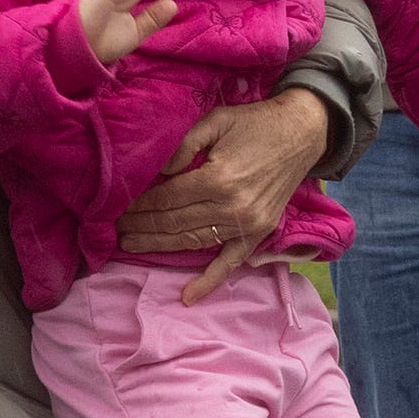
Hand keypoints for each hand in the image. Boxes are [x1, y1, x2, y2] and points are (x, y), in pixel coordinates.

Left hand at [117, 91, 326, 302]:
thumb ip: (183, 146)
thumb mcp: (215, 121)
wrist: (302, 132)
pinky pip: (230, 262)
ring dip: (159, 246)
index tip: (118, 208)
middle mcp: (232, 208)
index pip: (166, 199)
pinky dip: (209, 281)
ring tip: (132, 246)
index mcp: (218, 179)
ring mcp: (247, 225)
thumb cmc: (254, 123)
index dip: (139, 205)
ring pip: (192, 242)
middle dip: (141, 227)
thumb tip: (158, 172)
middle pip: (174, 223)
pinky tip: (188, 296)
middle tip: (115, 230)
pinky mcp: (259, 233)